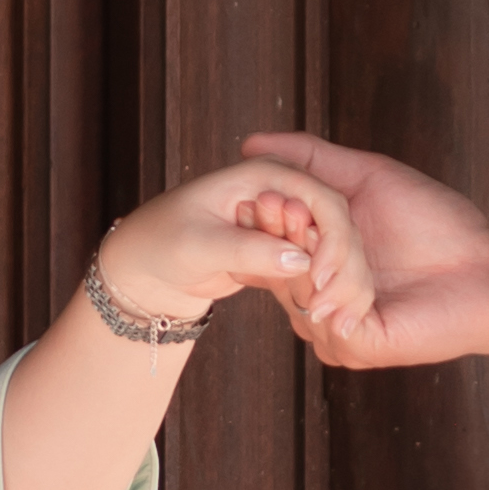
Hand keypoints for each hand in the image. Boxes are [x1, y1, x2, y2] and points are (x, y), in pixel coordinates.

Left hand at [93, 159, 371, 340]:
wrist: (146, 268)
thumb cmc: (161, 244)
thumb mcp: (200, 246)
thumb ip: (249, 250)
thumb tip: (301, 259)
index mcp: (262, 173)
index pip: (320, 197)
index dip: (333, 236)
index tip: (326, 278)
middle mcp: (280, 190)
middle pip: (334, 221)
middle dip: (342, 263)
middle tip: (332, 306)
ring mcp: (283, 218)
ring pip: (330, 245)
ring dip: (337, 280)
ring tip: (329, 316)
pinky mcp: (281, 246)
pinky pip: (315, 264)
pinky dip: (322, 288)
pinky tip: (321, 314)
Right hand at [237, 134, 488, 379]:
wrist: (486, 266)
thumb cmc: (435, 221)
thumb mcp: (365, 178)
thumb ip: (312, 160)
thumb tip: (250, 143)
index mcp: (313, 264)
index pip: (265, 246)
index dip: (261, 221)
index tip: (263, 195)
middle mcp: (317, 299)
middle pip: (274, 272)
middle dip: (281, 240)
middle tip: (289, 212)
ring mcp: (335, 328)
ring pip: (299, 300)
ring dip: (318, 265)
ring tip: (339, 242)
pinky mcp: (358, 347)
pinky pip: (328, 325)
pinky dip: (339, 295)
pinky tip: (354, 281)